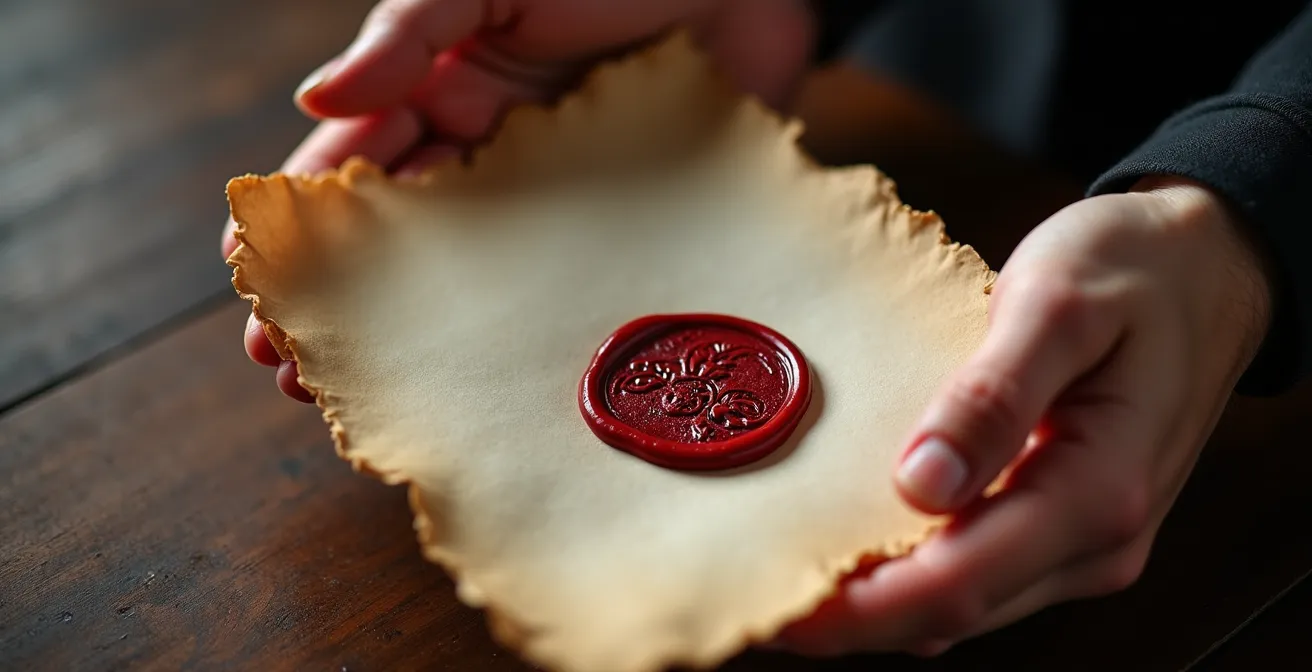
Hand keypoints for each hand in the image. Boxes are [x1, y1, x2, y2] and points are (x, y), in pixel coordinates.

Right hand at [223, 0, 815, 401]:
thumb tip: (316, 99)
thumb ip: (409, 34)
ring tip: (376, 394)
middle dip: (348, 306)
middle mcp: (489, 161)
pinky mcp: (620, 234)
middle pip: (403, 248)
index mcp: (443, 100)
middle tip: (297, 372)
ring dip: (423, 340)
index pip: (353, 174)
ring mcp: (554, 206)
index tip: (259, 287)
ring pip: (474, 285)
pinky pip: (565, 295)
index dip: (303, 231)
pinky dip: (529, 342)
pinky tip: (503, 390)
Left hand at [775, 177, 1272, 655]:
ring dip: (881, 603)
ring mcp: (1088, 542)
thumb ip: (992, 397)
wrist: (1208, 267)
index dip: (861, 609)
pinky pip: (983, 574)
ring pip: (966, 604)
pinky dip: (917, 576)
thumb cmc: (1136, 270)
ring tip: (794, 573)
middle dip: (855, 618)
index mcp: (1096, 489)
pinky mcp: (1070, 527)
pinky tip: (862, 549)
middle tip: (760, 593)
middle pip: (954, 610)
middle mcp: (1098, 539)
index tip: (779, 604)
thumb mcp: (1055, 305)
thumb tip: (920, 485)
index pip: (958, 583)